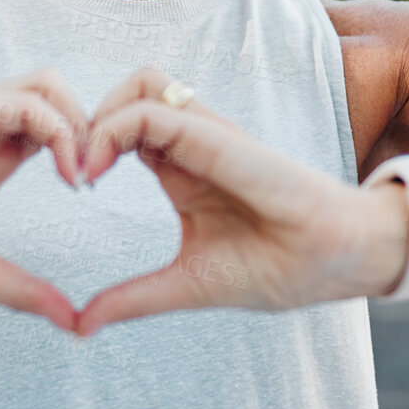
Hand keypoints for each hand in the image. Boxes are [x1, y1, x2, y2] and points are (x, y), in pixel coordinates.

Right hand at [0, 68, 90, 333]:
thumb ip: (21, 289)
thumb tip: (74, 323)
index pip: (60, 134)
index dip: (90, 155)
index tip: (96, 199)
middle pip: (64, 100)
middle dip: (97, 131)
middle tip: (99, 179)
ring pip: (50, 86)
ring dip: (80, 123)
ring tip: (82, 173)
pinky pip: (24, 101)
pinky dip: (57, 128)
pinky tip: (63, 170)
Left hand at [73, 67, 408, 336]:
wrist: (339, 261)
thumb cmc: (277, 268)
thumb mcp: (186, 285)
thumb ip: (133, 298)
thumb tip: (79, 325)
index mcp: (181, 169)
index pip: (123, 127)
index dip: (88, 145)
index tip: (70, 186)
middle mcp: (191, 143)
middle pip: (126, 92)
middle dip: (86, 120)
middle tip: (69, 170)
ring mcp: (207, 135)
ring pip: (140, 82)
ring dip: (101, 114)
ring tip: (83, 166)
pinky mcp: (219, 138)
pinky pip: (156, 110)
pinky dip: (116, 128)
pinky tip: (97, 169)